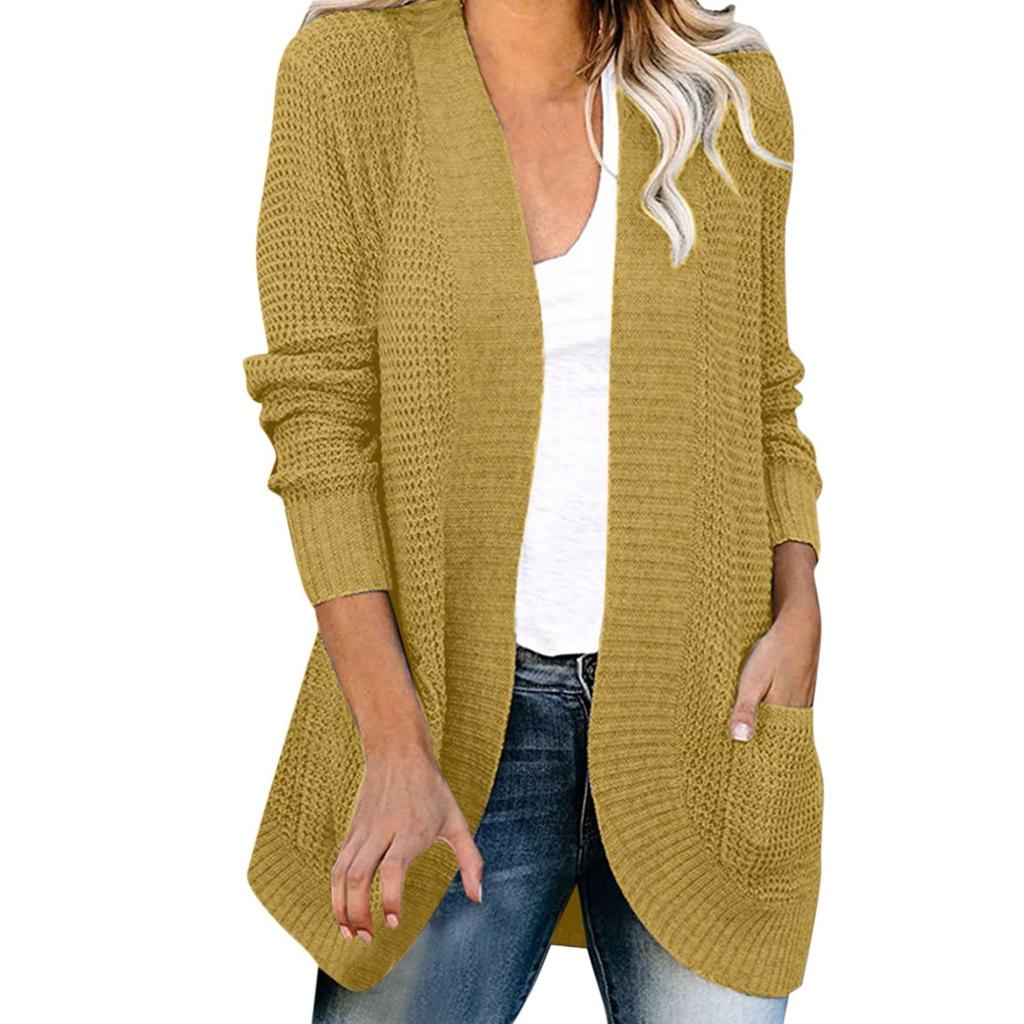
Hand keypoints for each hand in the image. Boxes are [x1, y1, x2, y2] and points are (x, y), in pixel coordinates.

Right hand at [331, 744, 484, 943]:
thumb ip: (470, 860)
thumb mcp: (457, 821)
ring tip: (350, 933)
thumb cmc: (431, 789)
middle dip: (359, 912)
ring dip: (341, 906)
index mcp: (410, 831)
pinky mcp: (352, 831)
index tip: (394, 922)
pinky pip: (337, 865)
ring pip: (341, 872)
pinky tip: (343, 912)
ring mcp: (363, 831)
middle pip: (359, 875)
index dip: (390, 898)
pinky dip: (335, 892)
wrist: (397, 753)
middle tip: (368, 938)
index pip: (392, 868)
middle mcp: (382, 832)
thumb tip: (478, 898)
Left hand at [728, 596, 820, 740]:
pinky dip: (774, 712)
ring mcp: (801, 698)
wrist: (798, 625)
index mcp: (784, 712)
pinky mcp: (800, 688)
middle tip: (738, 751)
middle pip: (776, 733)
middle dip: (759, 742)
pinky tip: (763, 711)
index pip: (770, 743)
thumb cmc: (774, 652)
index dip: (755, 753)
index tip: (739, 762)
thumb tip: (740, 739)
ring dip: (766, 725)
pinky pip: (786, 707)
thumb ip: (746, 709)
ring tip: (748, 734)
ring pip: (781, 720)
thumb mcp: (752, 680)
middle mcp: (796, 709)